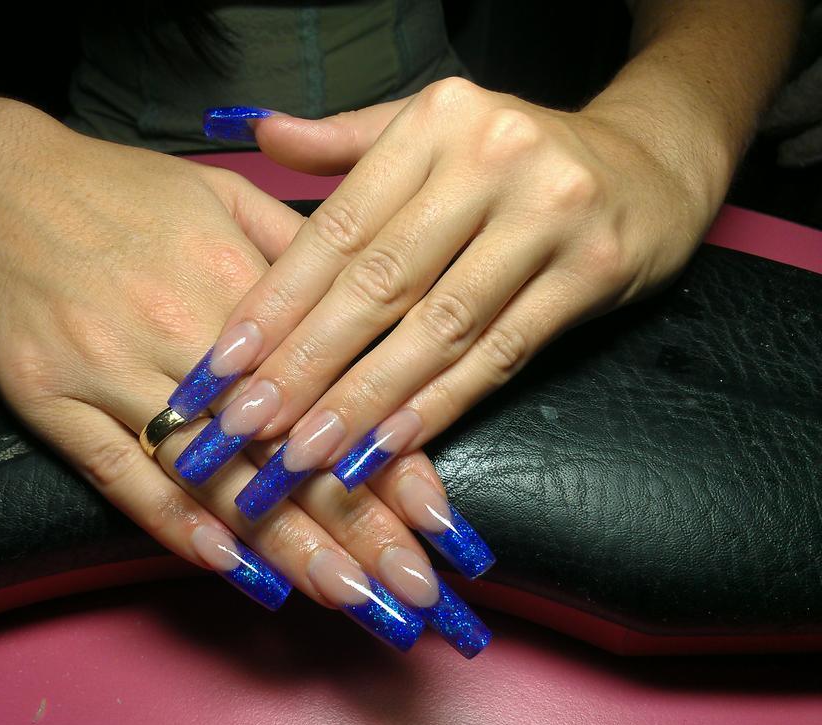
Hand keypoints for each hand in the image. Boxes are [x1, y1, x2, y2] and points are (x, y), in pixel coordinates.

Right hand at [0, 95, 489, 654]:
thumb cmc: (123, 190)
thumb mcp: (224, 193)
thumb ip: (298, 250)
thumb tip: (366, 308)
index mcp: (233, 276)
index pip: (329, 385)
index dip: (388, 458)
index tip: (439, 520)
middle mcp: (180, 327)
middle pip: (280, 442)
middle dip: (356, 525)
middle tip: (411, 593)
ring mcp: (111, 368)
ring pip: (211, 471)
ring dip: (283, 542)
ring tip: (347, 598)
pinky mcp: (52, 399)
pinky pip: (119, 474)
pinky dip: (174, 524)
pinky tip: (230, 569)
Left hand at [182, 77, 714, 504]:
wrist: (650, 162)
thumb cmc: (516, 154)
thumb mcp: (433, 129)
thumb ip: (345, 142)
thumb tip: (261, 136)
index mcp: (436, 122)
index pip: (338, 228)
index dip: (277, 302)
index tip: (224, 364)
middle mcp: (493, 160)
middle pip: (381, 283)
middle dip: (306, 364)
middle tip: (248, 426)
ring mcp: (550, 215)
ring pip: (439, 327)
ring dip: (366, 399)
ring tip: (307, 453)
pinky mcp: (594, 271)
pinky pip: (503, 353)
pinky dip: (442, 405)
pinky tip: (390, 444)